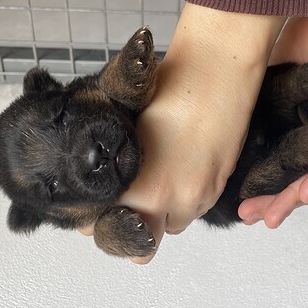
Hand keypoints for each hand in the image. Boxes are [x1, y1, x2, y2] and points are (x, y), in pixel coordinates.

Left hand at [118, 4, 283, 262]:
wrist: (218, 68)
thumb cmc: (169, 88)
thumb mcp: (127, 126)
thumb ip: (111, 164)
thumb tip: (96, 180)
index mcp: (141, 188)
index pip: (107, 227)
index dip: (93, 219)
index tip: (88, 209)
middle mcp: (172, 201)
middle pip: (142, 239)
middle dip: (128, 224)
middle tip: (120, 200)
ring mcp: (200, 197)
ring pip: (171, 225)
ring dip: (159, 213)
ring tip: (153, 179)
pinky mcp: (219, 186)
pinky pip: (194, 209)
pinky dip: (183, 200)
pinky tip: (177, 170)